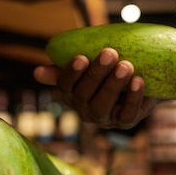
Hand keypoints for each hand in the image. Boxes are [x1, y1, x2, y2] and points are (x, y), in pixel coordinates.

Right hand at [33, 48, 154, 128]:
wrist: (138, 79)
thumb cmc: (106, 69)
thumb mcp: (88, 65)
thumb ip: (66, 65)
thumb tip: (37, 72)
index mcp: (71, 94)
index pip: (65, 86)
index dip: (71, 73)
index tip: (81, 57)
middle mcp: (84, 110)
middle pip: (84, 95)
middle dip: (96, 74)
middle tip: (110, 53)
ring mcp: (104, 118)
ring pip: (103, 106)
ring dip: (113, 85)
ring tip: (126, 65)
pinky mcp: (125, 122)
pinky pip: (127, 115)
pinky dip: (133, 98)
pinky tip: (138, 81)